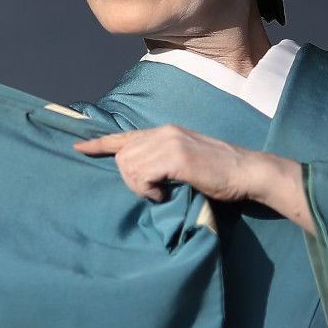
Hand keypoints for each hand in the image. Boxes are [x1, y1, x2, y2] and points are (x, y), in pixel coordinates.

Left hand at [72, 125, 312, 231]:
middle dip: (129, 180)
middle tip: (152, 193)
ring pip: (129, 166)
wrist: (249, 172)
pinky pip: (143, 175)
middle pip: (122, 156)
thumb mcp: (187, 160)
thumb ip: (163, 160)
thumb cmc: (221, 173)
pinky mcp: (177, 157)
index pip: (124, 136)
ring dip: (140, 187)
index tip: (78, 147)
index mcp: (165, 132)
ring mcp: (171, 143)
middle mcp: (164, 132)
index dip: (99, 143)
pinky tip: (166, 195)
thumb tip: (139, 174)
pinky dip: (149, 191)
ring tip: (161, 194)